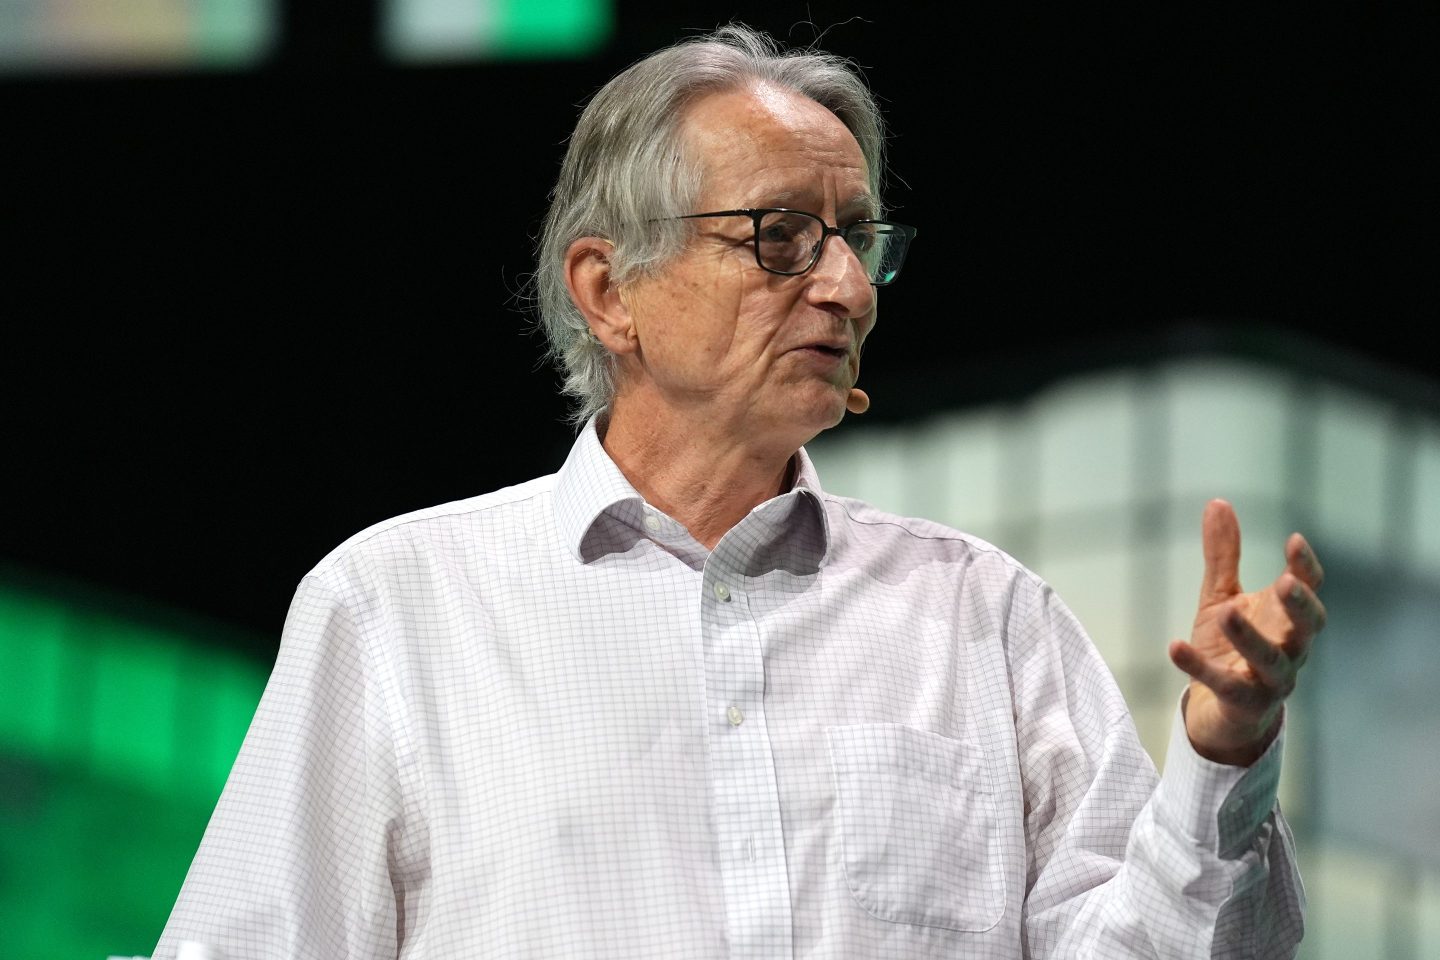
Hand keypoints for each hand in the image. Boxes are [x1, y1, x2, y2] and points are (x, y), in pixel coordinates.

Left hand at [1168, 499, 1326, 765]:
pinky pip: (1224, 685)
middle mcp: (1289, 649)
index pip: (1308, 590)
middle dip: (1300, 606)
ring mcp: (1270, 680)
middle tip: (1285, 582)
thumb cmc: (1228, 648)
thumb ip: (1223, 555)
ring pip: (1272, 660)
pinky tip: (1174, 646)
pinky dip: (1199, 666)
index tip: (1295, 540)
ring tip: (1228, 613)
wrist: (1218, 711)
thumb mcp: (1221, 597)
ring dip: (1252, 638)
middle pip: (1307, 628)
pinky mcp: (1243, 703)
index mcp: (1285, 619)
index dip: (1306, 567)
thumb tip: (1218, 503)